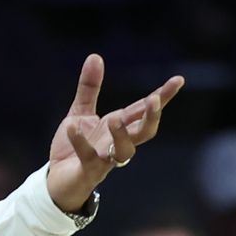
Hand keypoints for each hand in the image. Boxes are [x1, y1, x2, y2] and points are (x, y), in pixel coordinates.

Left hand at [46, 54, 184, 211]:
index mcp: (119, 127)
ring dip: (122, 134)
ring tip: (113, 117)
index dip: (162, 96)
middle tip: (153, 100)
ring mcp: (105, 159)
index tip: (179, 79)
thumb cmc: (73, 147)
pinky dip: (81, 141)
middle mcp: (117, 143)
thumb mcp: (80, 112)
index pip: (144, 110)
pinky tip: (72, 126)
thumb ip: (89, 88)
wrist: (56, 180)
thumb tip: (95, 56)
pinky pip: (89, 157)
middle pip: (145, 132)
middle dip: (152, 117)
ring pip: (125, 152)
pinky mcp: (88, 171)